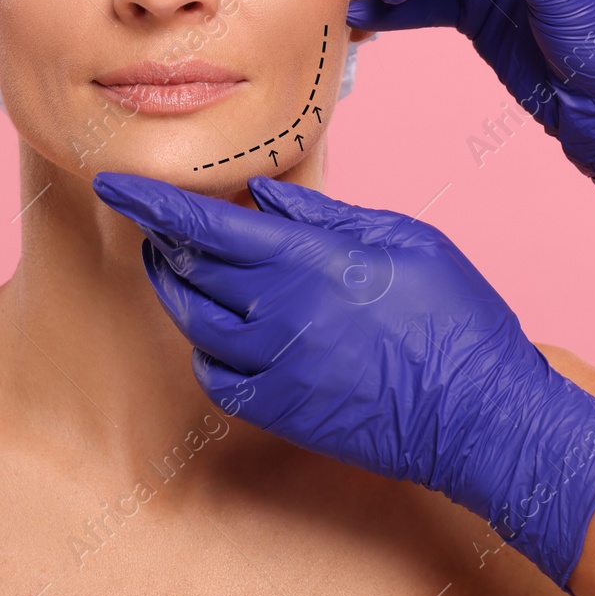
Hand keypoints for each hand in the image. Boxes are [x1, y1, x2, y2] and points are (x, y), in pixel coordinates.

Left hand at [91, 169, 594, 589]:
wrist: (481, 414)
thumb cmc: (456, 317)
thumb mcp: (404, 239)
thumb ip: (326, 216)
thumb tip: (265, 197)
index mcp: (308, 259)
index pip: (204, 222)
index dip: (151, 200)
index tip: (113, 181)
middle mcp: (278, 310)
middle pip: (189, 269)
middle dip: (164, 241)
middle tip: (160, 226)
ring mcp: (274, 365)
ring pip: (192, 322)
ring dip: (176, 291)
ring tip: (177, 271)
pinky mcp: (279, 410)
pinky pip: (215, 376)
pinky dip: (206, 350)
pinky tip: (221, 334)